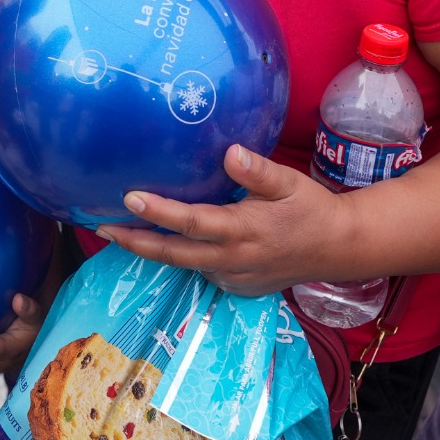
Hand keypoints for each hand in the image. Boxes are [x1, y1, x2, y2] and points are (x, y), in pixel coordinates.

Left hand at [99, 145, 344, 296]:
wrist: (338, 249)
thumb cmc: (311, 209)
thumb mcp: (289, 183)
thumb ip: (257, 170)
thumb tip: (229, 152)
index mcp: (243, 230)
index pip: (191, 222)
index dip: (158, 212)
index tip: (128, 198)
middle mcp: (233, 259)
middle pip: (173, 254)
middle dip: (135, 242)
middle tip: (101, 228)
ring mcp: (233, 278)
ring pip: (184, 265)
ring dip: (152, 250)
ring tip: (119, 232)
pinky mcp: (237, 287)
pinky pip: (201, 272)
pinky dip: (180, 258)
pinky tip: (160, 242)